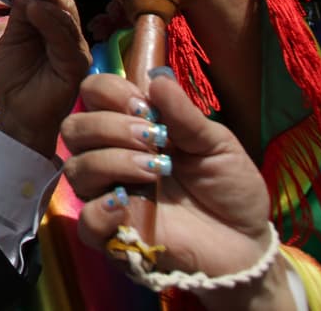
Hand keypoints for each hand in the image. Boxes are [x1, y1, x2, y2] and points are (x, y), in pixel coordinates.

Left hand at [0, 0, 90, 157]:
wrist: (17, 115)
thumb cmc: (16, 78)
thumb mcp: (12, 39)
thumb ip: (20, 16)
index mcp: (56, 30)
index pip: (52, 1)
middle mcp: (70, 38)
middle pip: (63, 4)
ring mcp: (76, 52)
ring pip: (66, 17)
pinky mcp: (76, 66)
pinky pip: (64, 39)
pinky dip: (50, 22)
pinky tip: (34, 10)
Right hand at [61, 72, 293, 309]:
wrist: (247, 241)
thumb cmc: (229, 186)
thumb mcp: (217, 144)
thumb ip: (185, 115)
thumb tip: (158, 80)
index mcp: (132, 128)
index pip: (93, 94)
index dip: (109, 92)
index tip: (145, 106)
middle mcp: (112, 157)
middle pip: (74, 128)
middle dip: (108, 126)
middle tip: (152, 139)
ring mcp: (109, 195)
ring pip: (76, 169)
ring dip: (111, 161)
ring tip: (155, 170)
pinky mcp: (114, 236)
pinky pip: (85, 222)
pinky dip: (99, 210)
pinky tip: (125, 204)